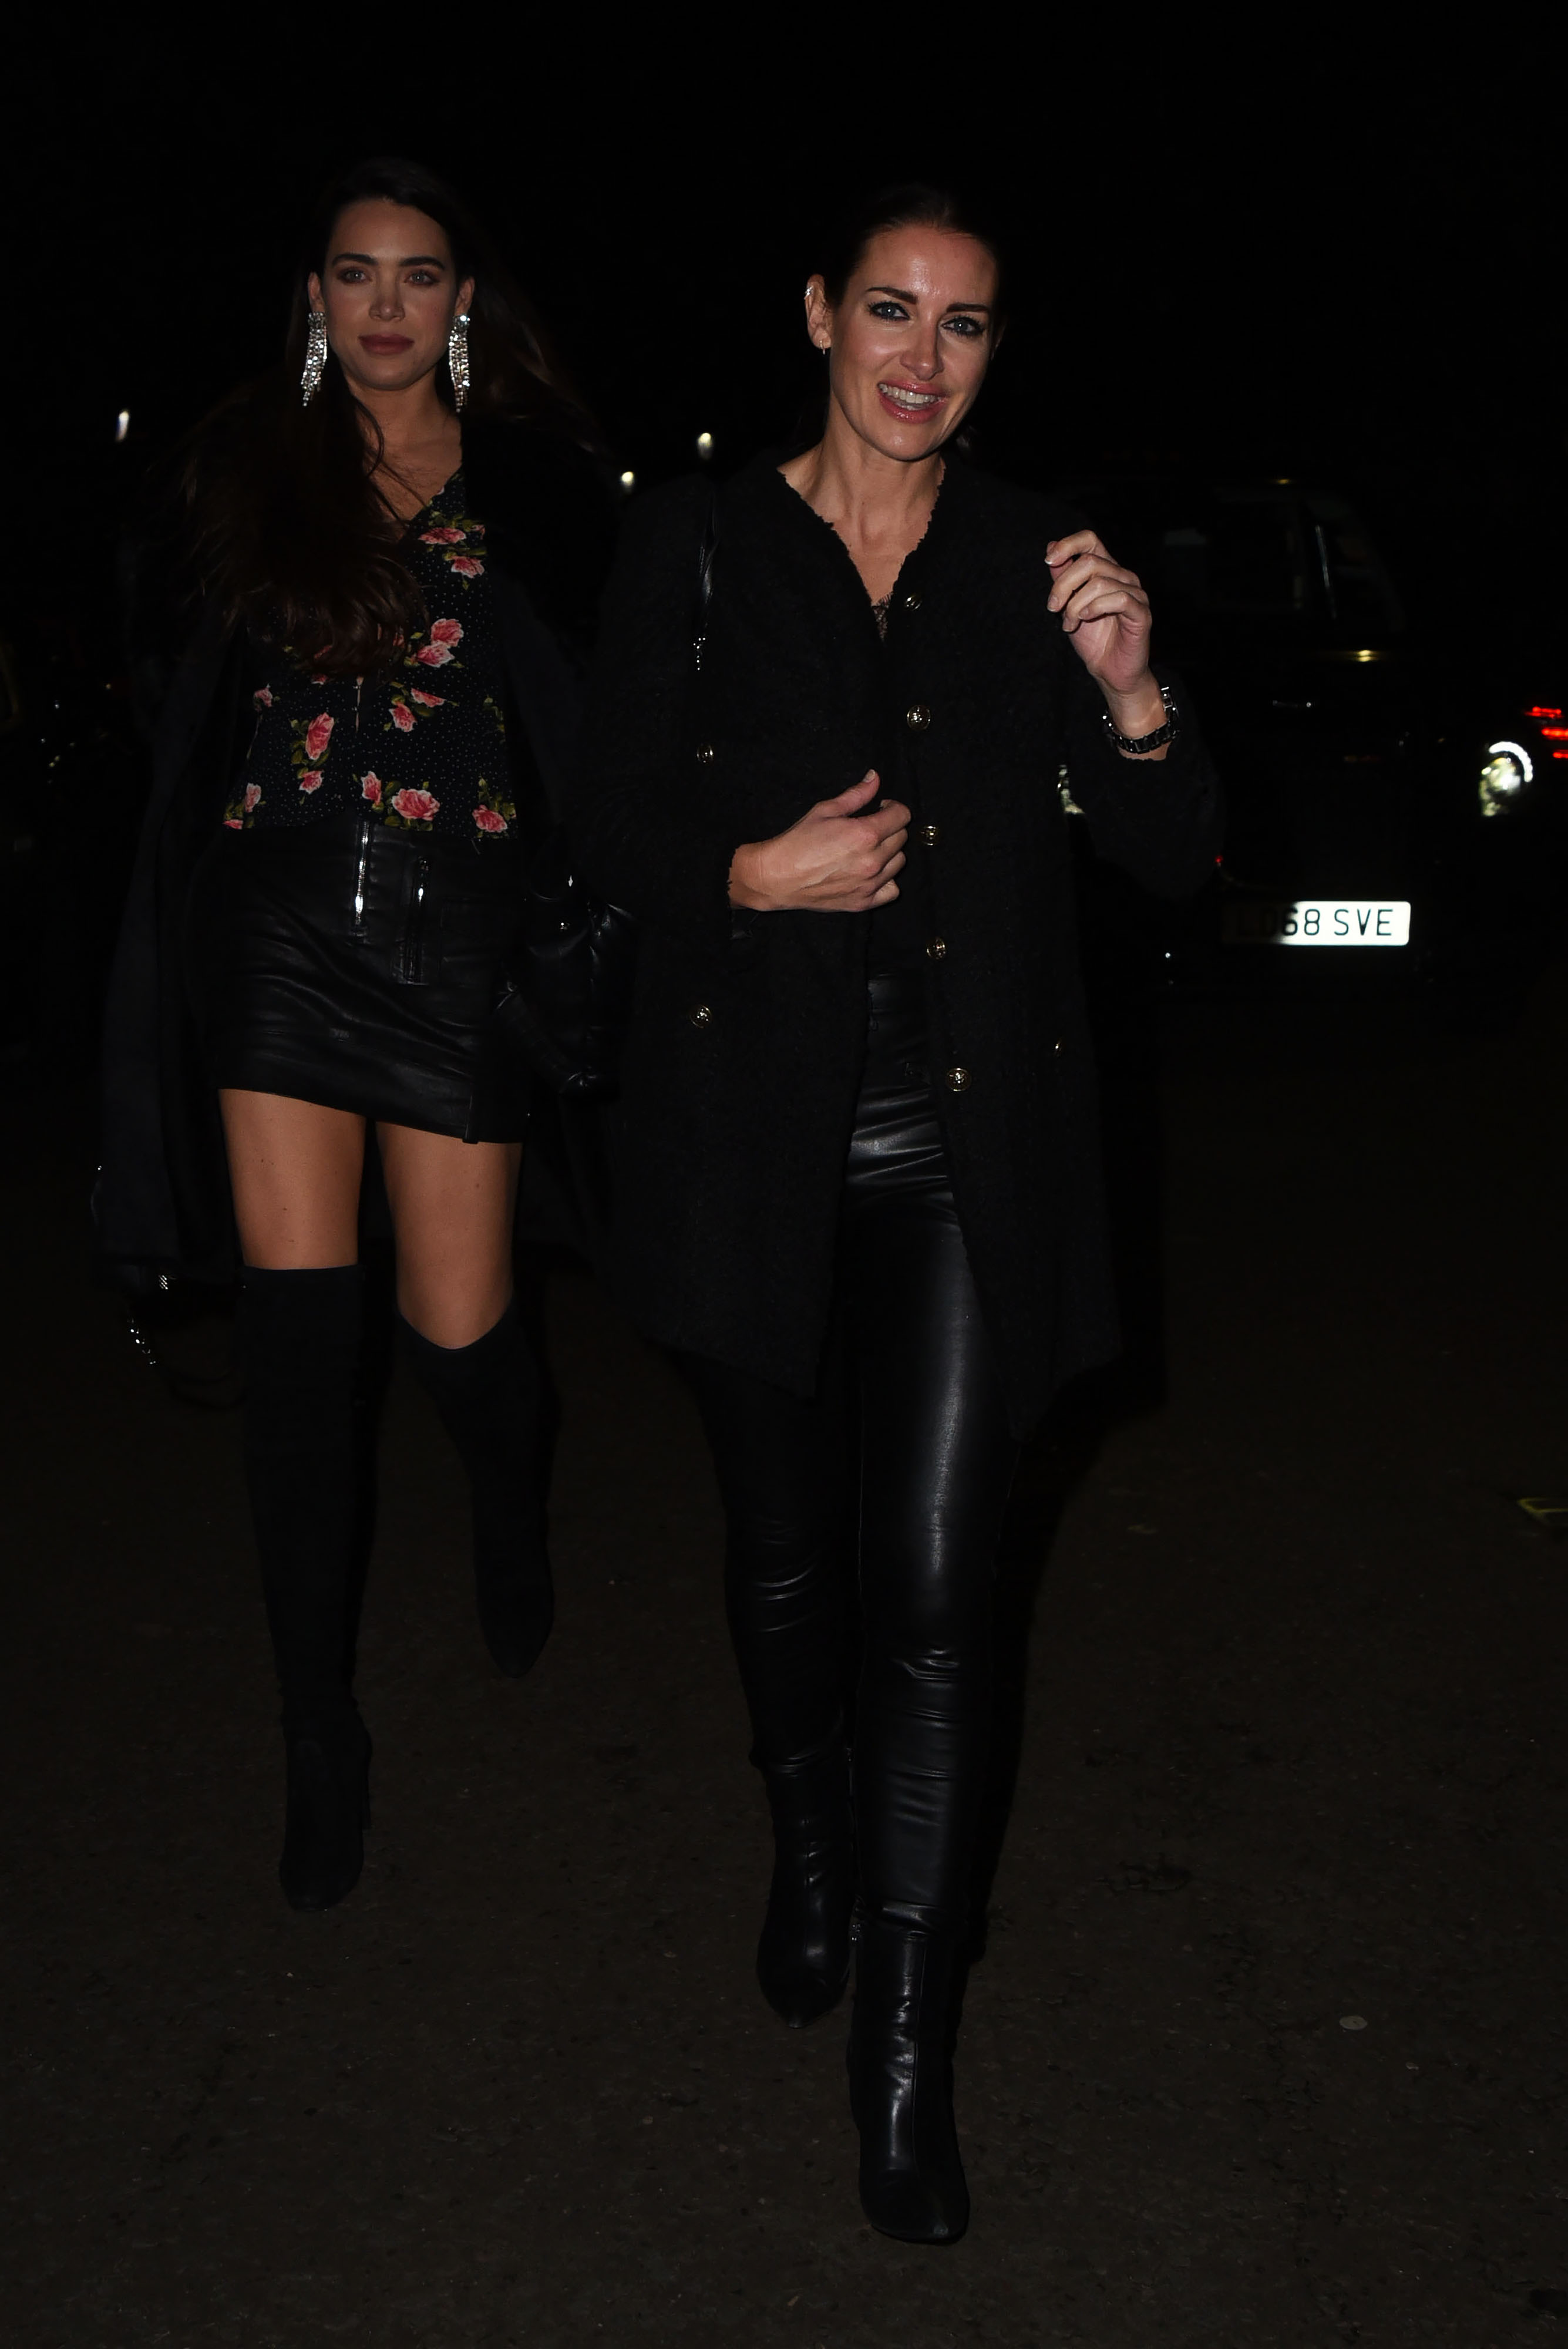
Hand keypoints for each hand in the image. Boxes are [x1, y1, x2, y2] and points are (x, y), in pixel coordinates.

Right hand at [729, 771, 908, 912]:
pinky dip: (887, 880)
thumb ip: (855, 795)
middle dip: (890, 828)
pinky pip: (892, 890)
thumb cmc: (797, 842)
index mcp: (865, 834)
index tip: (882, 808)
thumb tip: (874, 778)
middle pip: (901, 838)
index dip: (893, 808)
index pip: (902, 816)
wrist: (777, 877)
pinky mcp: (863, 902)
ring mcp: (870, 884)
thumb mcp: (825, 810)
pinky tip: (872, 873)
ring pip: (899, 863)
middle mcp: (873, 860)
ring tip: (869, 850)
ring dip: (889, 853)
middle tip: (871, 828)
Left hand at [1047, 529, 1163, 736]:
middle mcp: (1123, 576)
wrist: (1109, 672)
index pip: (1090, 540)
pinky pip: (1119, 599)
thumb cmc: (1093, 640)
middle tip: (1053, 608)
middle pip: (1089, 562)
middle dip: (1063, 585)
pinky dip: (1095, 609)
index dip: (1068, 545)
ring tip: (1069, 623)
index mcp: (1106, 570)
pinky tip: (1084, 620)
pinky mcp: (1141, 613)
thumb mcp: (1068, 606)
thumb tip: (1051, 547)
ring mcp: (1135, 593)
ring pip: (1100, 582)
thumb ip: (1062, 578)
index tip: (1049, 562)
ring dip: (1076, 605)